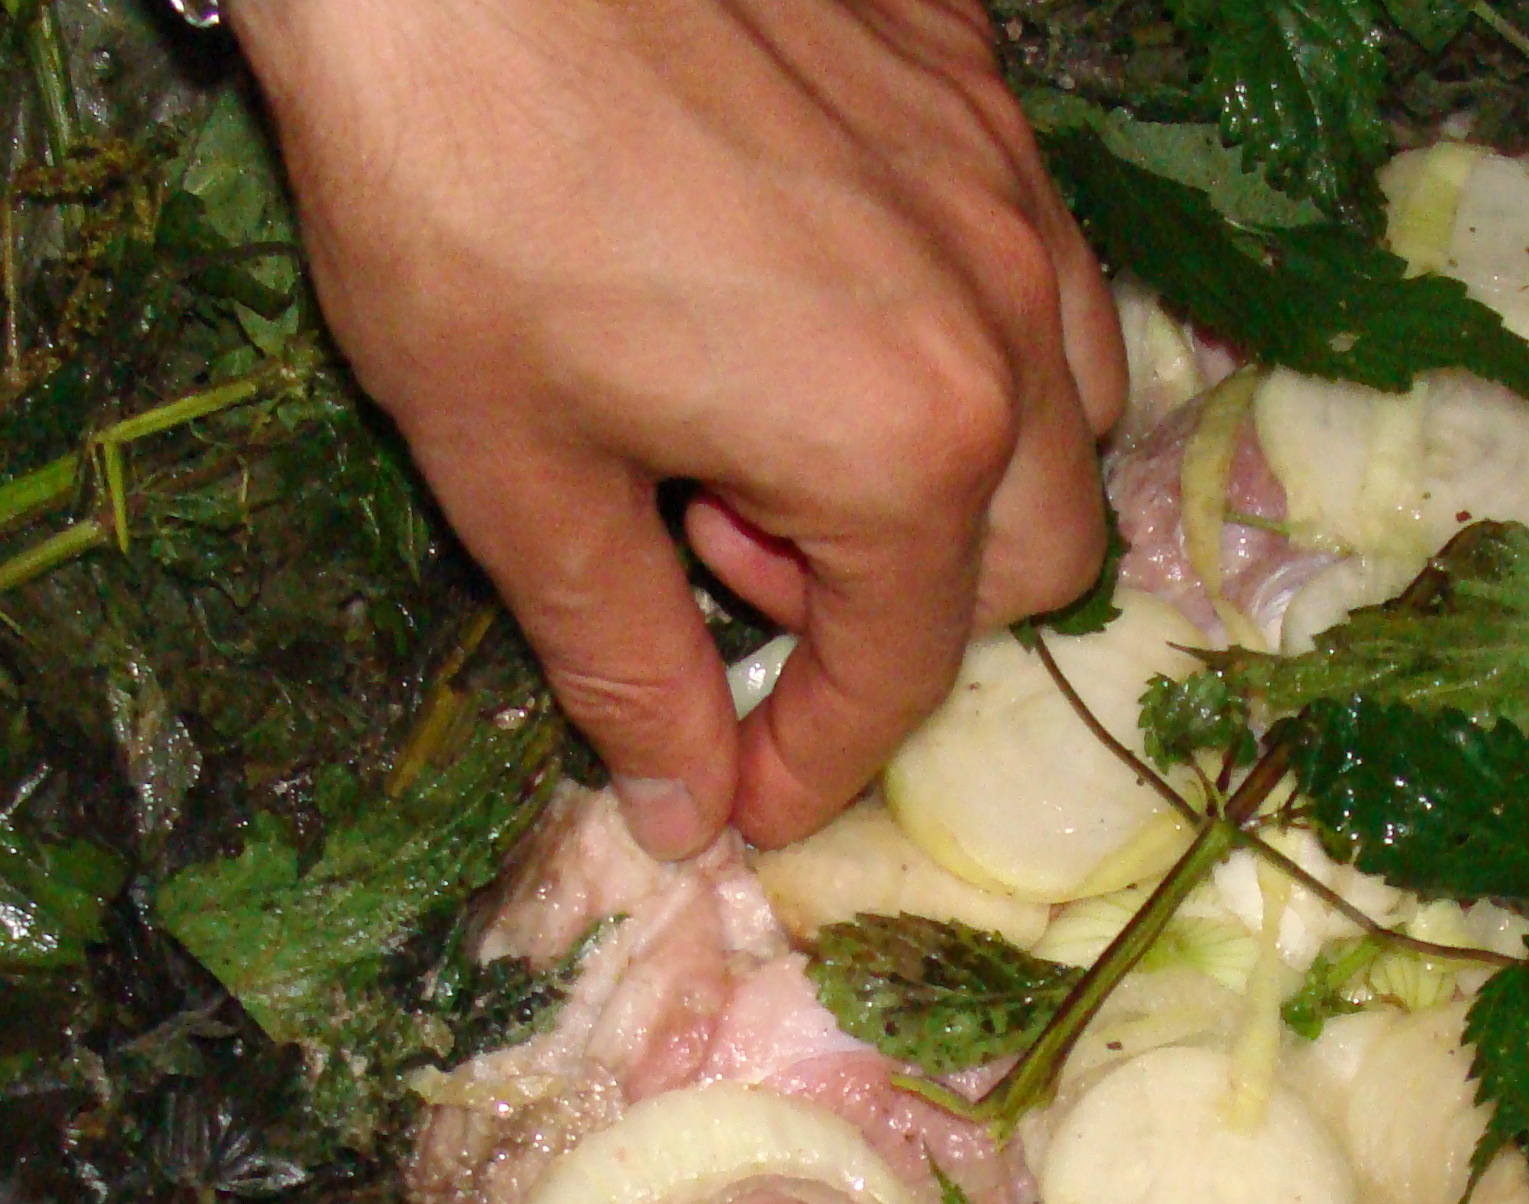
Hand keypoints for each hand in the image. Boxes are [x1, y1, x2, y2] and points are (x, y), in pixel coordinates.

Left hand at [230, 0, 1125, 854]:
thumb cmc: (455, 191)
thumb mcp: (516, 475)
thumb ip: (626, 664)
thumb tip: (682, 806)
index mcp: (902, 443)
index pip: (904, 671)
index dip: (819, 761)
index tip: (747, 794)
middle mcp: (1002, 315)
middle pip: (1040, 551)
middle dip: (909, 612)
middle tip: (737, 571)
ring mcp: (1000, 178)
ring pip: (1073, 392)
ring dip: (960, 467)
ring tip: (775, 429)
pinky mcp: (966, 67)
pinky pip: (1022, 241)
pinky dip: (947, 318)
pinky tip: (799, 290)